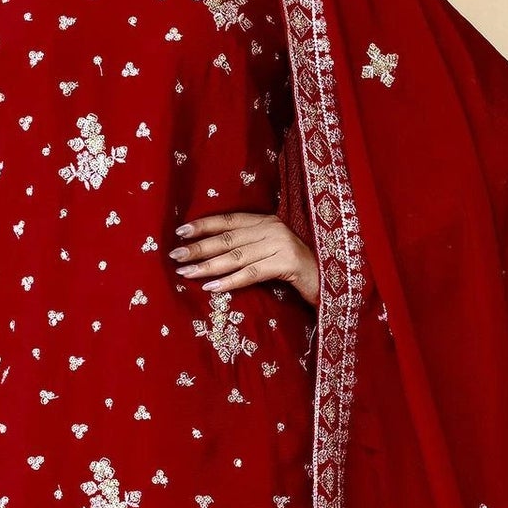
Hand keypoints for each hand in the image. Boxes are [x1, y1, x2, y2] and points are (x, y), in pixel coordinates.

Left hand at [170, 210, 318, 306]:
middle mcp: (273, 229)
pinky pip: (253, 274)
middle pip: (228, 238)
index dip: (204, 225)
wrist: (331, 280)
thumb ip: (249, 247)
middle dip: (199, 247)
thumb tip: (213, 255)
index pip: (230, 220)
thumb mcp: (272, 252)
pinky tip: (212, 287)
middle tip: (175, 255)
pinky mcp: (288, 264)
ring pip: (237, 256)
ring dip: (208, 266)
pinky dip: (230, 281)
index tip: (180, 232)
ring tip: (186, 273)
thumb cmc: (297, 269)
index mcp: (267, 222)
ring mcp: (281, 245)